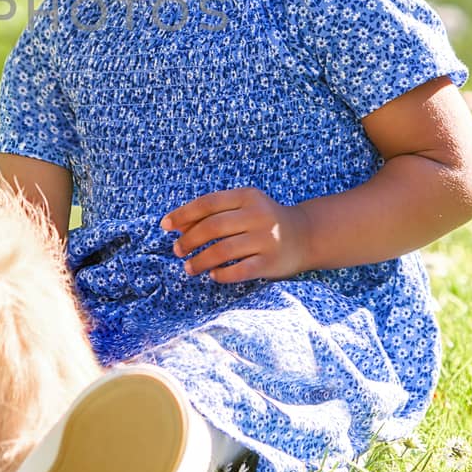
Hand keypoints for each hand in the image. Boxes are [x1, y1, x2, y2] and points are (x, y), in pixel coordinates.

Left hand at [161, 187, 311, 283]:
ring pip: (223, 251)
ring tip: (189, 268)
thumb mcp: (243, 207)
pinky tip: (213, 275)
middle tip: (176, 251)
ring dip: (200, 261)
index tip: (165, 226)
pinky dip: (222, 274)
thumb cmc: (263, 221)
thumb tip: (176, 225)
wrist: (306, 236)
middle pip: (213, 227)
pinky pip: (240, 270)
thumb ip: (214, 213)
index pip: (208, 203)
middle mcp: (258, 215)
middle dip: (189, 240)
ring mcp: (266, 239)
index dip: (183, 214)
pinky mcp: (271, 262)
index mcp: (247, 196)